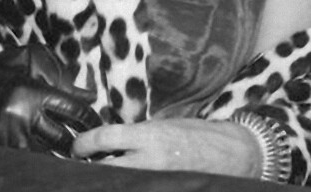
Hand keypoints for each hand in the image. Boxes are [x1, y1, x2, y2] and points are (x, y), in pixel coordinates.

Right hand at [0, 42, 101, 153]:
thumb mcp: (26, 69)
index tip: (96, 126)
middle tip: (87, 149)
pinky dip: (35, 163)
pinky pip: (22, 161)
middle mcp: (21, 117)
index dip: (89, 120)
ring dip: (58, 159)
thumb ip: (60, 81)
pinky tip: (46, 164)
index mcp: (32, 92)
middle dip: (77, 146)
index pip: (72, 110)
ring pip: (43, 156)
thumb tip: (90, 95)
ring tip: (71, 160)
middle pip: (61, 139)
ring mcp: (6, 137)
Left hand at [72, 118, 261, 176]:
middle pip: (102, 168)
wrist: (233, 155)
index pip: (103, 138)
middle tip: (84, 165)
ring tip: (104, 174)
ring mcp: (154, 180)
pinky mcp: (162, 190)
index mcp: (149, 136)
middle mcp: (148, 160)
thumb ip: (138, 135)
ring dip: (108, 178)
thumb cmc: (200, 136)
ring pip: (117, 182)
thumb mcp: (167, 125)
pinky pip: (136, 189)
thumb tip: (109, 142)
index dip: (83, 143)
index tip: (78, 146)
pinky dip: (128, 185)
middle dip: (89, 167)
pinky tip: (128, 181)